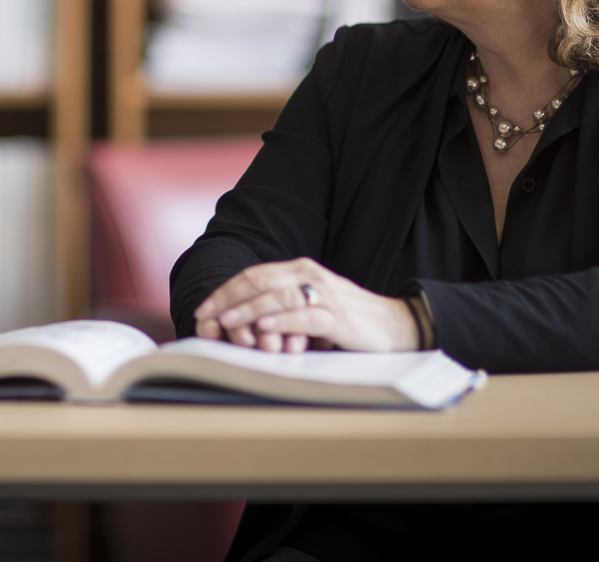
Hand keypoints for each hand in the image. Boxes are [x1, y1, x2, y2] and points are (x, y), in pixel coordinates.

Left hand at [192, 258, 419, 354]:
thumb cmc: (348, 320)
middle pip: (260, 281)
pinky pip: (306, 316)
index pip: (254, 275)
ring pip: (279, 296)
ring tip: (227, 319)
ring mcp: (325, 295)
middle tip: (205, 314)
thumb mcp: (310, 307)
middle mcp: (309, 276)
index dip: (226, 290)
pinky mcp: (339, 317)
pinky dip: (283, 321)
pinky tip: (266, 328)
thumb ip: (282, 308)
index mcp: (300, 270)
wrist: (394, 326)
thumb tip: (243, 323)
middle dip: (228, 297)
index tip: (204, 308)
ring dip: (250, 309)